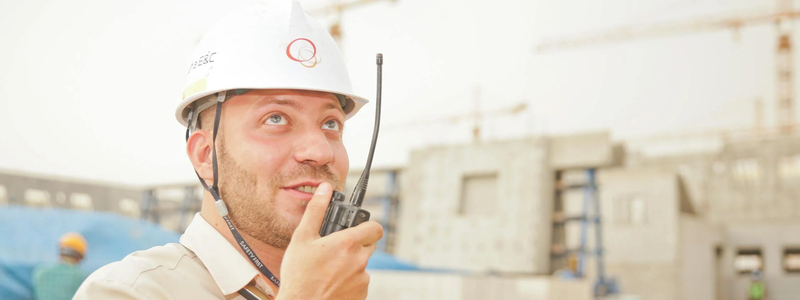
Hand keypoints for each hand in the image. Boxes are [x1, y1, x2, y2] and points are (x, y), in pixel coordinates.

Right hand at [276, 182, 383, 299]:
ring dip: (351, 263)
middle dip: (356, 244)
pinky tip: (332, 282)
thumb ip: (316, 210)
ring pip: (363, 264)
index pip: (375, 227)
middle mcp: (360, 260)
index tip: (358, 228)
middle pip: (368, 245)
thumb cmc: (299, 275)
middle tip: (336, 249)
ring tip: (329, 268)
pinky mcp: (361, 294)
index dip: (367, 225)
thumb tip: (325, 189)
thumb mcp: (302, 238)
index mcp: (348, 243)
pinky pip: (360, 281)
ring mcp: (362, 279)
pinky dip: (350, 280)